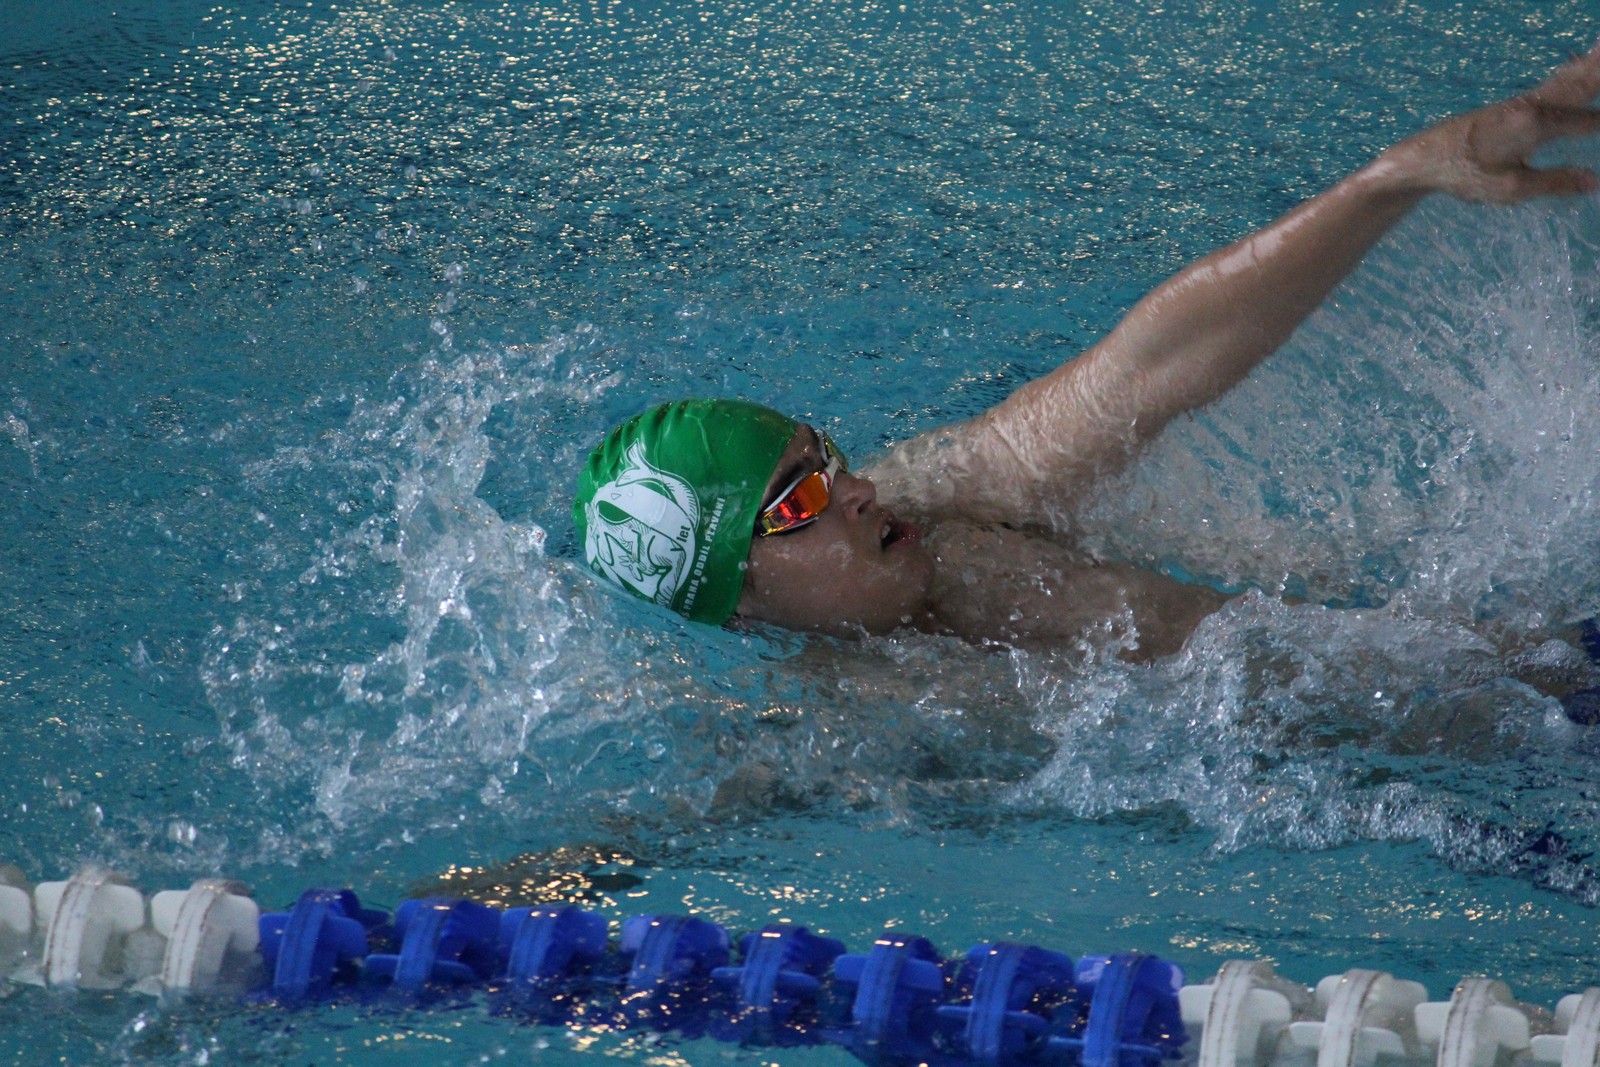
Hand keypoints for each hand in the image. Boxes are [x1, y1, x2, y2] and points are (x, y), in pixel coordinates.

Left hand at [1382, 39, 1599, 203]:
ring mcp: (1519, 103)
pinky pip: (1550, 83)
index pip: (1584, 121)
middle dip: (1599, 70)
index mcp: (1534, 125)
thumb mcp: (1510, 188)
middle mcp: (1530, 106)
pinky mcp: (1509, 106)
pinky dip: (1570, 72)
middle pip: (1577, 84)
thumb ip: (1554, 183)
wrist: (1423, 157)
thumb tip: (1595, 182)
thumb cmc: (1464, 175)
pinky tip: (1574, 68)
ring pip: (1564, 79)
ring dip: (1589, 65)